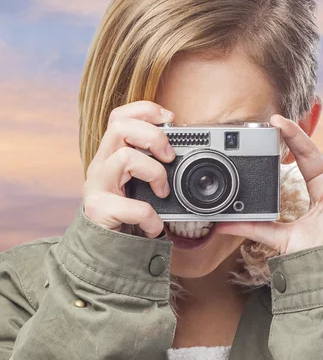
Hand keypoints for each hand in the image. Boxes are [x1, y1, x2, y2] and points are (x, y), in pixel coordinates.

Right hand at [82, 100, 175, 237]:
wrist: (103, 248)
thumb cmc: (127, 214)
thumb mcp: (141, 186)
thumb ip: (155, 168)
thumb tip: (189, 158)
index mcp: (112, 155)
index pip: (119, 117)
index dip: (144, 110)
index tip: (170, 119)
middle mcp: (101, 164)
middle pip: (119, 127)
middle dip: (152, 136)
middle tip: (169, 157)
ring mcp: (97, 186)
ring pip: (125, 158)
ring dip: (154, 173)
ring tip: (163, 192)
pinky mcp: (100, 209)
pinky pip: (133, 206)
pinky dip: (151, 217)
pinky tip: (154, 225)